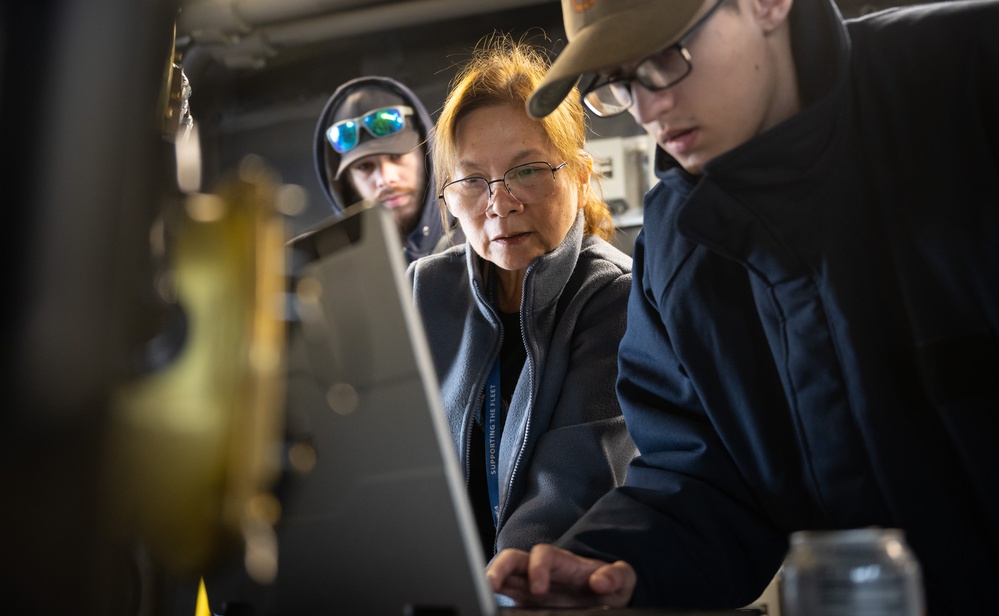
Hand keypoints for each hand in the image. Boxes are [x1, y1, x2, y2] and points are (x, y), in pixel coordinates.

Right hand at [486, 544, 635, 606]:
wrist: (606, 599)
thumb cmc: (611, 585)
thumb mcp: (623, 579)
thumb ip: (617, 576)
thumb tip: (601, 581)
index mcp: (564, 563)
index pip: (543, 554)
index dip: (538, 567)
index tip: (539, 589)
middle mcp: (542, 570)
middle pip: (513, 558)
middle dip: (499, 567)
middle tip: (490, 584)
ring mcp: (530, 584)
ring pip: (503, 574)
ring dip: (490, 579)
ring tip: (481, 591)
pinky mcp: (525, 599)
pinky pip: (504, 592)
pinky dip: (492, 594)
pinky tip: (485, 600)